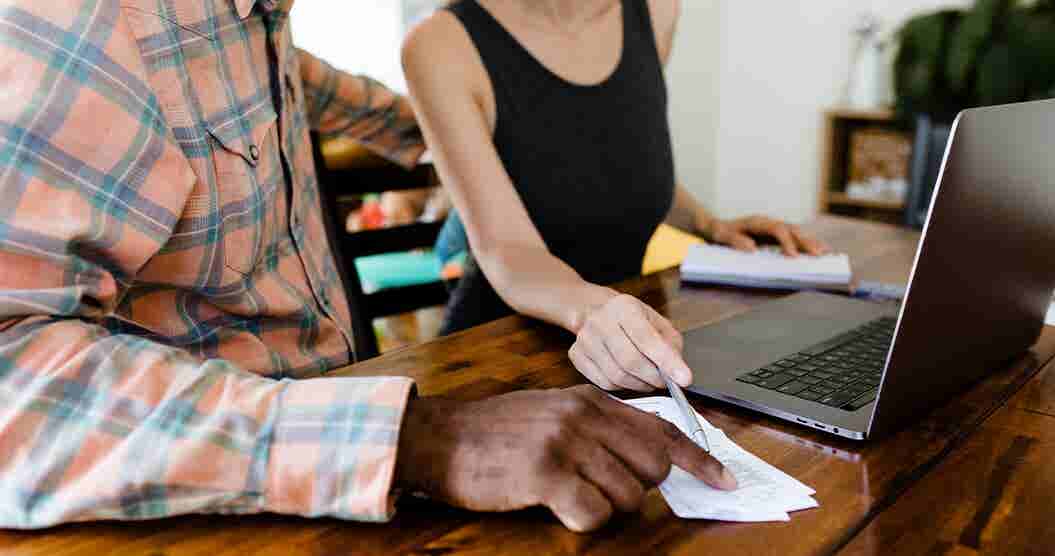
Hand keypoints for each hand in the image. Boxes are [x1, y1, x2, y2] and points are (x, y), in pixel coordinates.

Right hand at [395, 385, 736, 531]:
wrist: (439, 439)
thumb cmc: (497, 435)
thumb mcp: (554, 414)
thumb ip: (599, 428)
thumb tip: (650, 459)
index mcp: (591, 400)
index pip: (663, 430)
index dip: (699, 460)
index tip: (724, 482)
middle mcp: (585, 416)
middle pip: (653, 468)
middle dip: (637, 490)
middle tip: (598, 489)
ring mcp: (566, 442)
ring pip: (626, 497)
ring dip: (603, 508)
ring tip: (564, 494)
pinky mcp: (546, 473)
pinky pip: (594, 515)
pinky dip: (581, 521)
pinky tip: (555, 506)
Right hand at [569, 294, 689, 390]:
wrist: (595, 311)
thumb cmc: (631, 319)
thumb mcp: (657, 322)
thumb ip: (671, 345)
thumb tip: (677, 372)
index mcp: (624, 307)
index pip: (647, 339)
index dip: (667, 361)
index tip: (685, 379)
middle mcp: (600, 321)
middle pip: (630, 361)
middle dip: (653, 377)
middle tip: (665, 382)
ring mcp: (584, 339)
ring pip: (616, 376)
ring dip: (639, 384)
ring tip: (648, 379)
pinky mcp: (576, 355)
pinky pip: (603, 383)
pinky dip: (622, 386)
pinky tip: (629, 377)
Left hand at [704, 215, 828, 256]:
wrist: (717, 227)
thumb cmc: (719, 233)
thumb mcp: (721, 236)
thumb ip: (735, 240)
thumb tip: (752, 248)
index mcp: (757, 222)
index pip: (777, 230)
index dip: (787, 242)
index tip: (794, 256)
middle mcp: (768, 223)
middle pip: (792, 230)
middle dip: (806, 242)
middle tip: (820, 254)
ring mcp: (773, 228)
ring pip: (796, 233)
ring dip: (810, 242)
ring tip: (825, 253)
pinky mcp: (775, 235)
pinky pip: (793, 239)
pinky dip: (805, 244)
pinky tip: (817, 251)